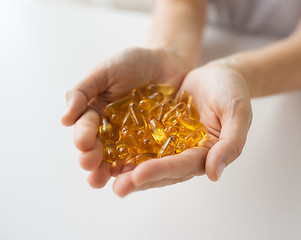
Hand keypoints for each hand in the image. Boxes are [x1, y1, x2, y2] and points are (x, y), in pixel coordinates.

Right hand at [62, 47, 189, 187]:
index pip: (86, 129)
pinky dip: (142, 165)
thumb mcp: (104, 72)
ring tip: (107, 180)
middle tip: (91, 167)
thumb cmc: (134, 63)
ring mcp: (134, 139)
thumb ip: (83, 92)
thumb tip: (64, 119)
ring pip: (120, 159)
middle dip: (93, 160)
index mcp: (96, 114)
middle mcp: (113, 131)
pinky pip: (148, 156)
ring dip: (112, 170)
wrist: (168, 61)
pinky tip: (139, 174)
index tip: (84, 144)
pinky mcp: (155, 143)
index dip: (83, 138)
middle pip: (100, 150)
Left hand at [113, 64, 252, 196]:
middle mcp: (186, 153)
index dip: (162, 171)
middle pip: (163, 170)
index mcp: (206, 153)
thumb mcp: (238, 111)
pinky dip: (125, 148)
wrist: (217, 75)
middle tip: (118, 187)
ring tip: (107, 178)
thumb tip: (214, 174)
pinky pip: (141, 141)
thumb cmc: (232, 91)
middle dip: (140, 179)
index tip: (139, 175)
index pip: (184, 166)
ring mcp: (172, 143)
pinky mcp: (159, 130)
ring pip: (148, 160)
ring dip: (128, 170)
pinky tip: (107, 153)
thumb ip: (231, 142)